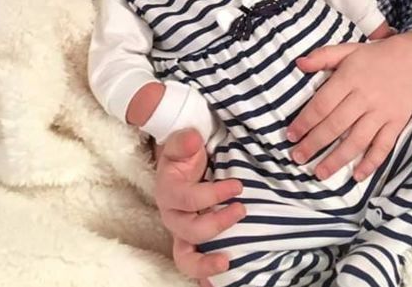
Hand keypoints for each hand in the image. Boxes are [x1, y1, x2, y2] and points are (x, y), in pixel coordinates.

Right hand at [155, 129, 244, 280]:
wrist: (181, 162)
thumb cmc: (185, 154)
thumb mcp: (183, 143)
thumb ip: (185, 141)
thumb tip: (193, 139)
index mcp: (169, 192)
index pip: (190, 199)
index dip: (214, 194)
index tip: (238, 186)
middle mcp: (173, 216)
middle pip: (190, 231)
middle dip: (217, 224)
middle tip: (242, 210)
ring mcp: (181, 232)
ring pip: (185, 257)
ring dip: (204, 263)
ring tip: (226, 262)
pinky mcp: (190, 241)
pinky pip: (193, 263)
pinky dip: (204, 276)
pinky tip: (217, 282)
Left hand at [288, 31, 411, 181]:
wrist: (411, 59)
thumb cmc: (372, 57)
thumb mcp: (346, 50)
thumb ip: (322, 56)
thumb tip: (299, 64)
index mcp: (350, 77)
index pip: (323, 104)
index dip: (305, 121)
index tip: (291, 136)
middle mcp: (366, 96)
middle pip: (336, 125)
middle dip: (315, 144)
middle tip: (298, 158)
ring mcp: (382, 112)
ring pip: (357, 140)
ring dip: (337, 159)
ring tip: (320, 173)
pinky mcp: (397, 122)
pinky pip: (384, 146)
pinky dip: (371, 163)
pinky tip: (357, 176)